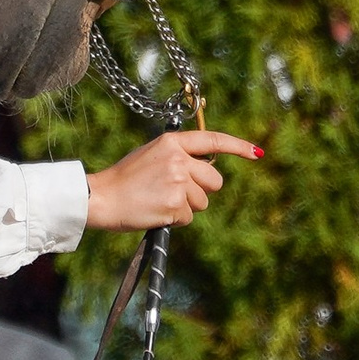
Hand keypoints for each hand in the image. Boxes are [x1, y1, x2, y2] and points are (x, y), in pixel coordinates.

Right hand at [85, 130, 259, 229]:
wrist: (102, 198)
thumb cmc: (125, 179)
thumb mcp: (152, 155)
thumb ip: (178, 156)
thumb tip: (205, 168)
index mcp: (172, 143)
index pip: (213, 140)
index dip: (238, 147)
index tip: (256, 153)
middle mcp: (179, 159)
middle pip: (214, 180)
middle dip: (202, 190)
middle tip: (176, 192)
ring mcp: (179, 182)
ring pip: (203, 202)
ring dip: (186, 206)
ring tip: (159, 201)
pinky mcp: (176, 205)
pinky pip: (189, 217)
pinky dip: (176, 219)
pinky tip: (156, 211)